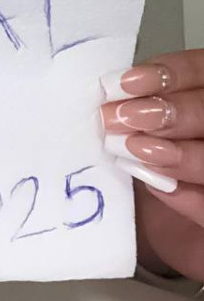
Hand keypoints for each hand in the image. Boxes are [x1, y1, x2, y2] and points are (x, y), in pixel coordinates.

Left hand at [99, 49, 203, 281]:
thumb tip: (106, 92)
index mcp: (203, 99)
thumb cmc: (152, 169)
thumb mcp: (141, 131)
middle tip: (119, 118)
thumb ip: (135, 108)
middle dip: (166, 111)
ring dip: (174, 152)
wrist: (169, 230)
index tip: (124, 83)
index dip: (167, 73)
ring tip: (133, 150)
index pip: (201, 70)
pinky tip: (159, 187)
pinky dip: (188, 197)